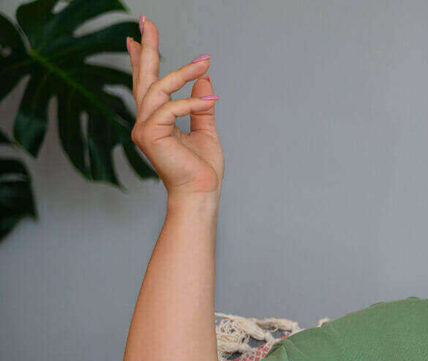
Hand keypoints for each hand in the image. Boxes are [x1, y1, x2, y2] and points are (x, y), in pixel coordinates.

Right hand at [127, 17, 223, 197]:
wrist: (201, 193)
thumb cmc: (202, 169)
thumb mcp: (205, 130)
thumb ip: (201, 106)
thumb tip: (204, 80)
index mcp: (156, 120)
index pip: (146, 84)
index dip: (141, 59)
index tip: (137, 36)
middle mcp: (144, 121)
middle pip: (143, 77)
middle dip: (146, 47)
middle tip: (146, 21)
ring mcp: (143, 128)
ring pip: (158, 88)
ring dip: (183, 72)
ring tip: (205, 62)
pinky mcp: (149, 135)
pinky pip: (171, 108)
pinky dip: (192, 102)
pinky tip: (210, 99)